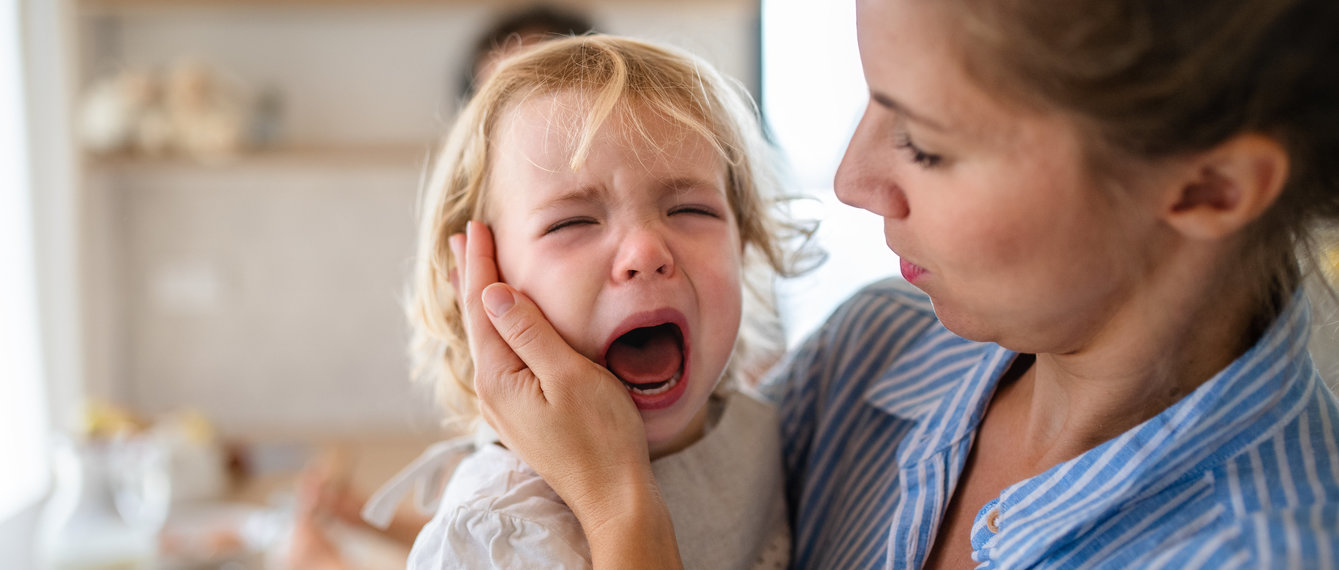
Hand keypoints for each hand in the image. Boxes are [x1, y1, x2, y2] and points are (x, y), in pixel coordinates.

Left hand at [452, 221, 681, 567]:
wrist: (613, 495)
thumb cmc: (601, 436)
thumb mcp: (569, 376)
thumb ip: (530, 333)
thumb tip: (493, 292)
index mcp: (500, 376)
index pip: (484, 306)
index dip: (480, 264)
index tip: (476, 228)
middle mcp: (493, 391)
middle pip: (477, 320)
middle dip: (472, 276)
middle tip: (462, 238)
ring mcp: (506, 405)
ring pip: (488, 339)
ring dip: (482, 300)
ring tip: (470, 272)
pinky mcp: (523, 414)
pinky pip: (500, 357)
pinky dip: (497, 328)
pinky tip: (499, 326)